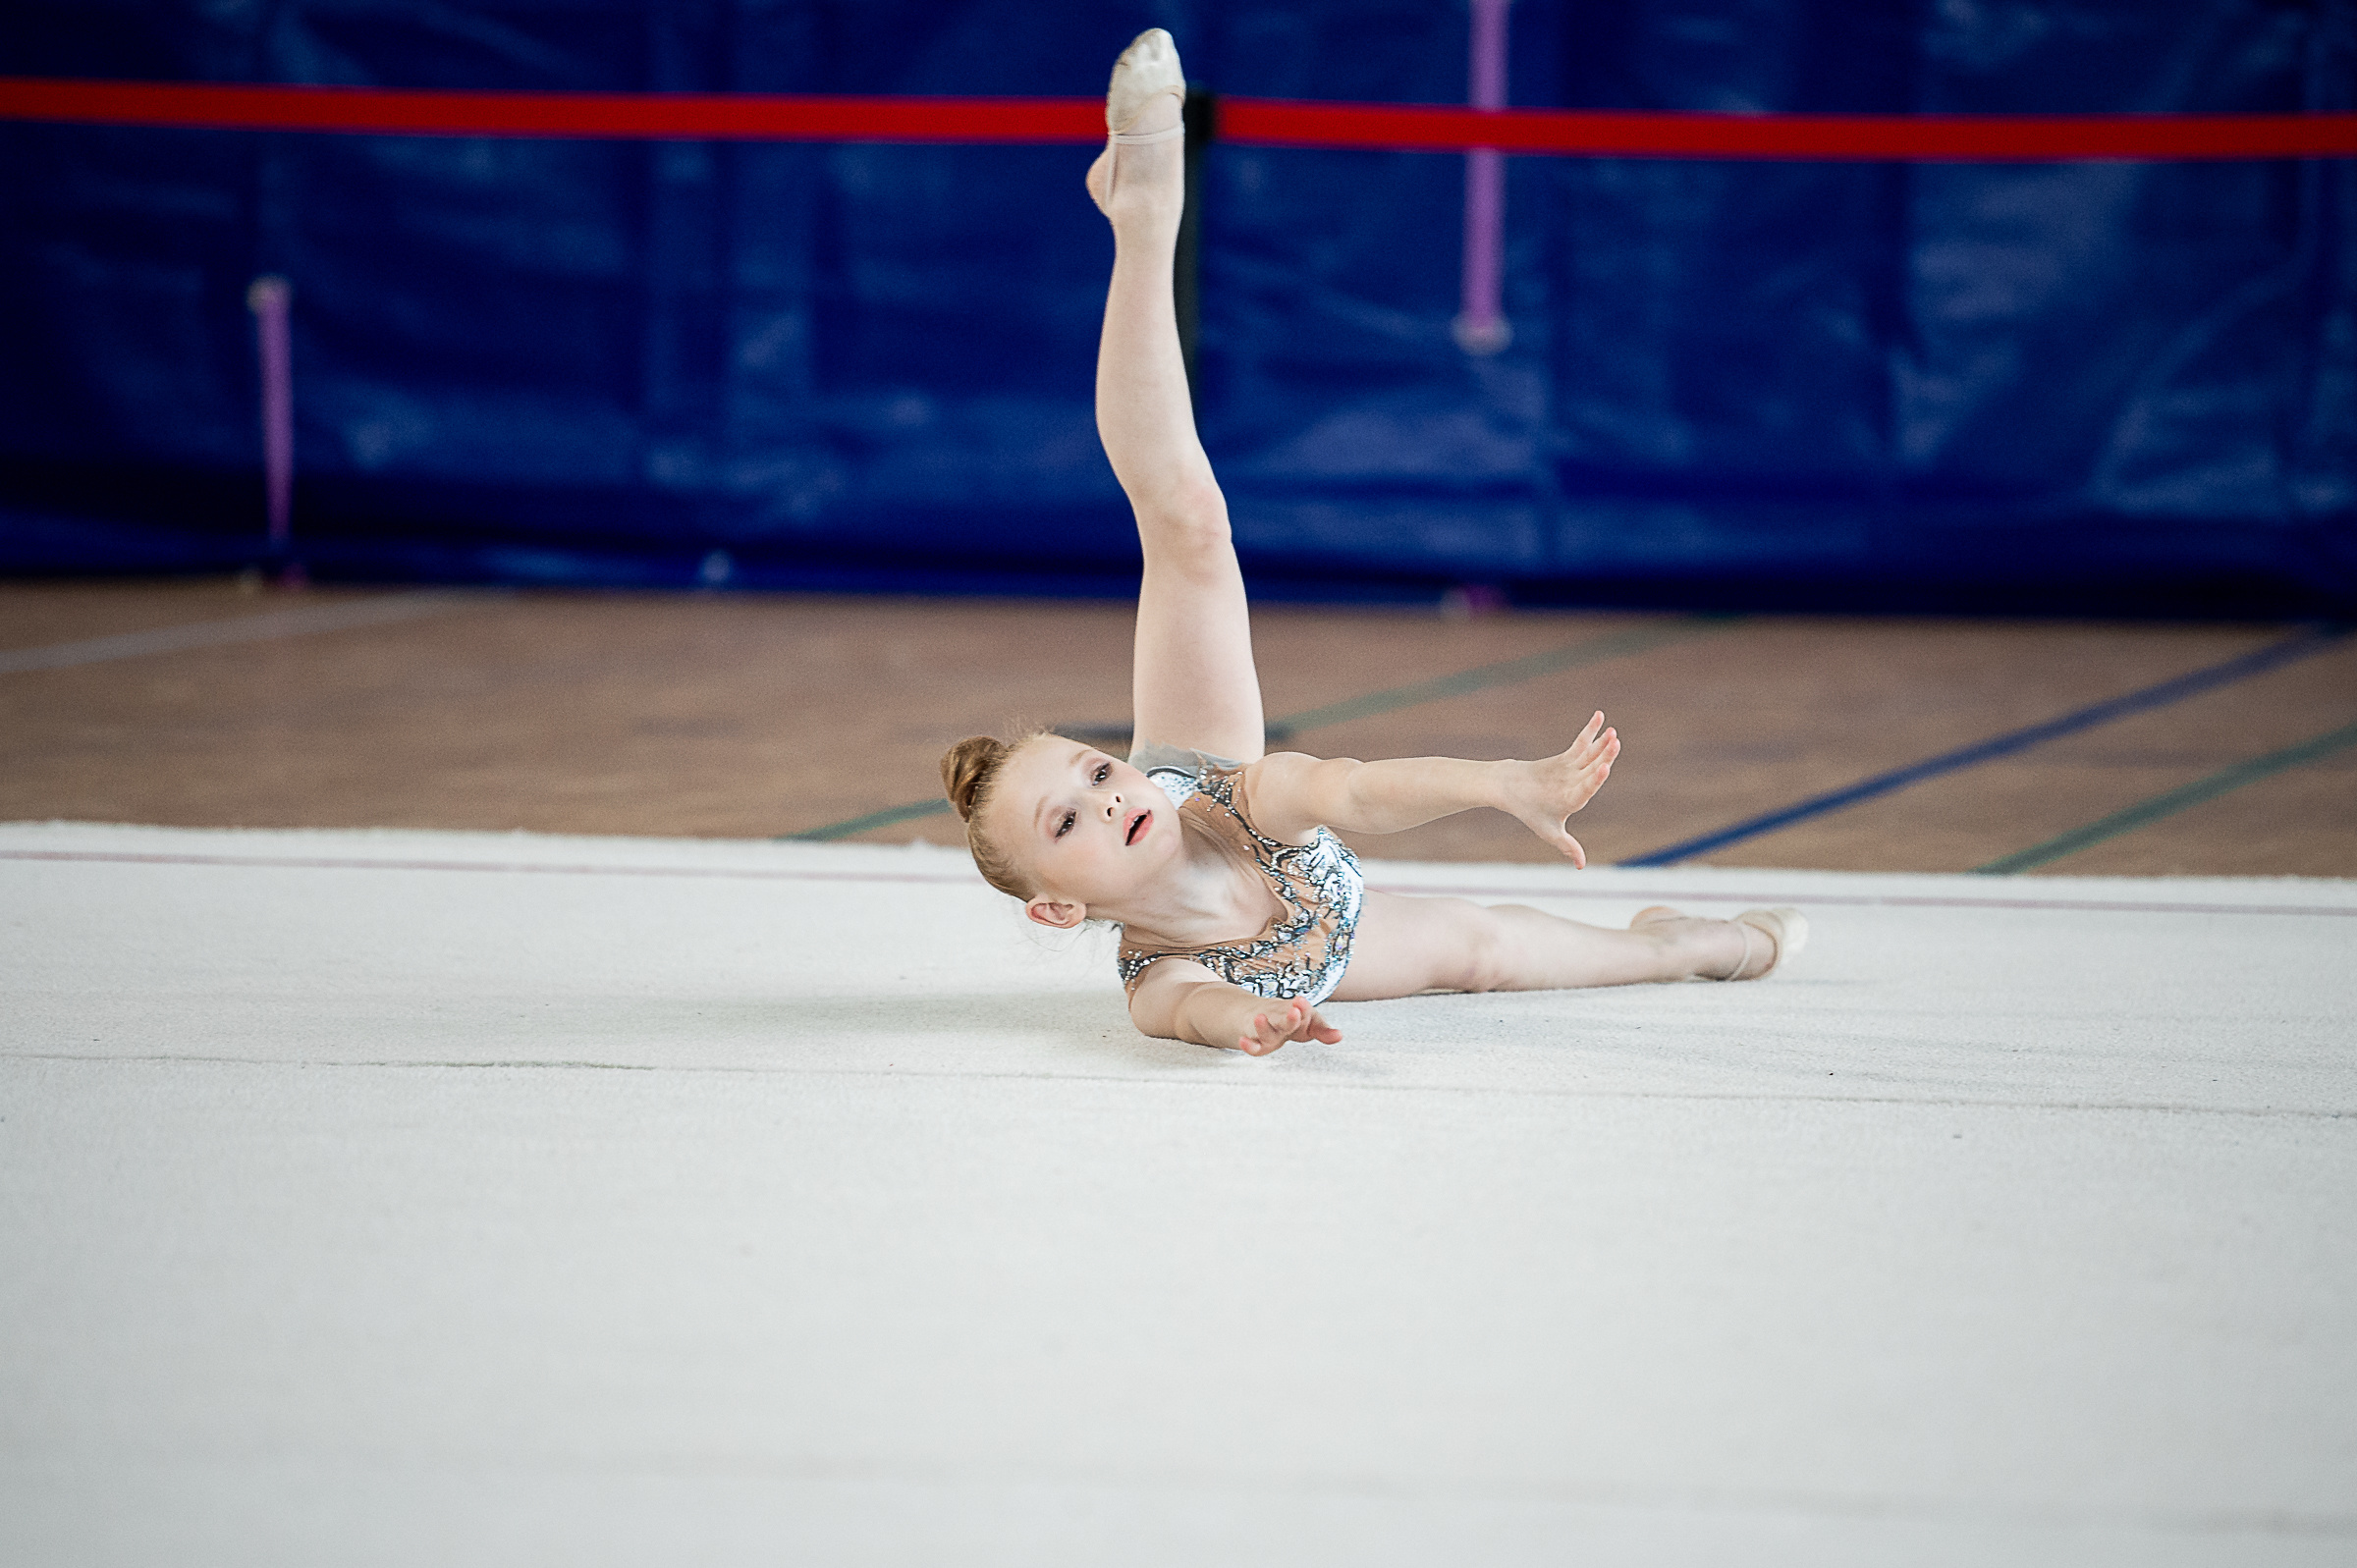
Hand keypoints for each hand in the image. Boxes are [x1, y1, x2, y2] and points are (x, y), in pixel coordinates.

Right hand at [1234, 997, 1342, 1055]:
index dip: (1304, 1008)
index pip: (1304, 1011)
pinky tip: (1243, 1041)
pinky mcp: (1256, 1043)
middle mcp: (1281, 1020)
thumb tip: (1340, 1036)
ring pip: (1266, 1031)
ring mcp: (1268, 1030)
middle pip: (1284, 1019)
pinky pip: (1252, 1046)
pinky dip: (1248, 1045)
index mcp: (1298, 1014)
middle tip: (1294, 1011)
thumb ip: (1324, 1030)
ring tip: (1260, 1018)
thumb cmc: (1290, 1019)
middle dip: (1289, 1017)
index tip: (1300, 1001)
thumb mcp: (1310, 1023)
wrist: (1257, 1013)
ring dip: (1264, 1026)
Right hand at [1496, 711, 1618, 866]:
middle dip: (1604, 755)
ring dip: (1601, 743)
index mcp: (1576, 800)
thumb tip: (1581, 866)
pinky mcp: (1567, 758)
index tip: (1604, 767)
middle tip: (1615, 742)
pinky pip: (1581, 742)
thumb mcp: (1548, 831)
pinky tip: (1601, 716)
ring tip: (1613, 732)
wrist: (1509, 790)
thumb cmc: (1528, 812)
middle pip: (1594, 767)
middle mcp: (1578, 784)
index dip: (1596, 778)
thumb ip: (1566, 846)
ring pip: (1591, 754)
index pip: (1589, 788)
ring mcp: (1574, 770)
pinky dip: (1590, 730)